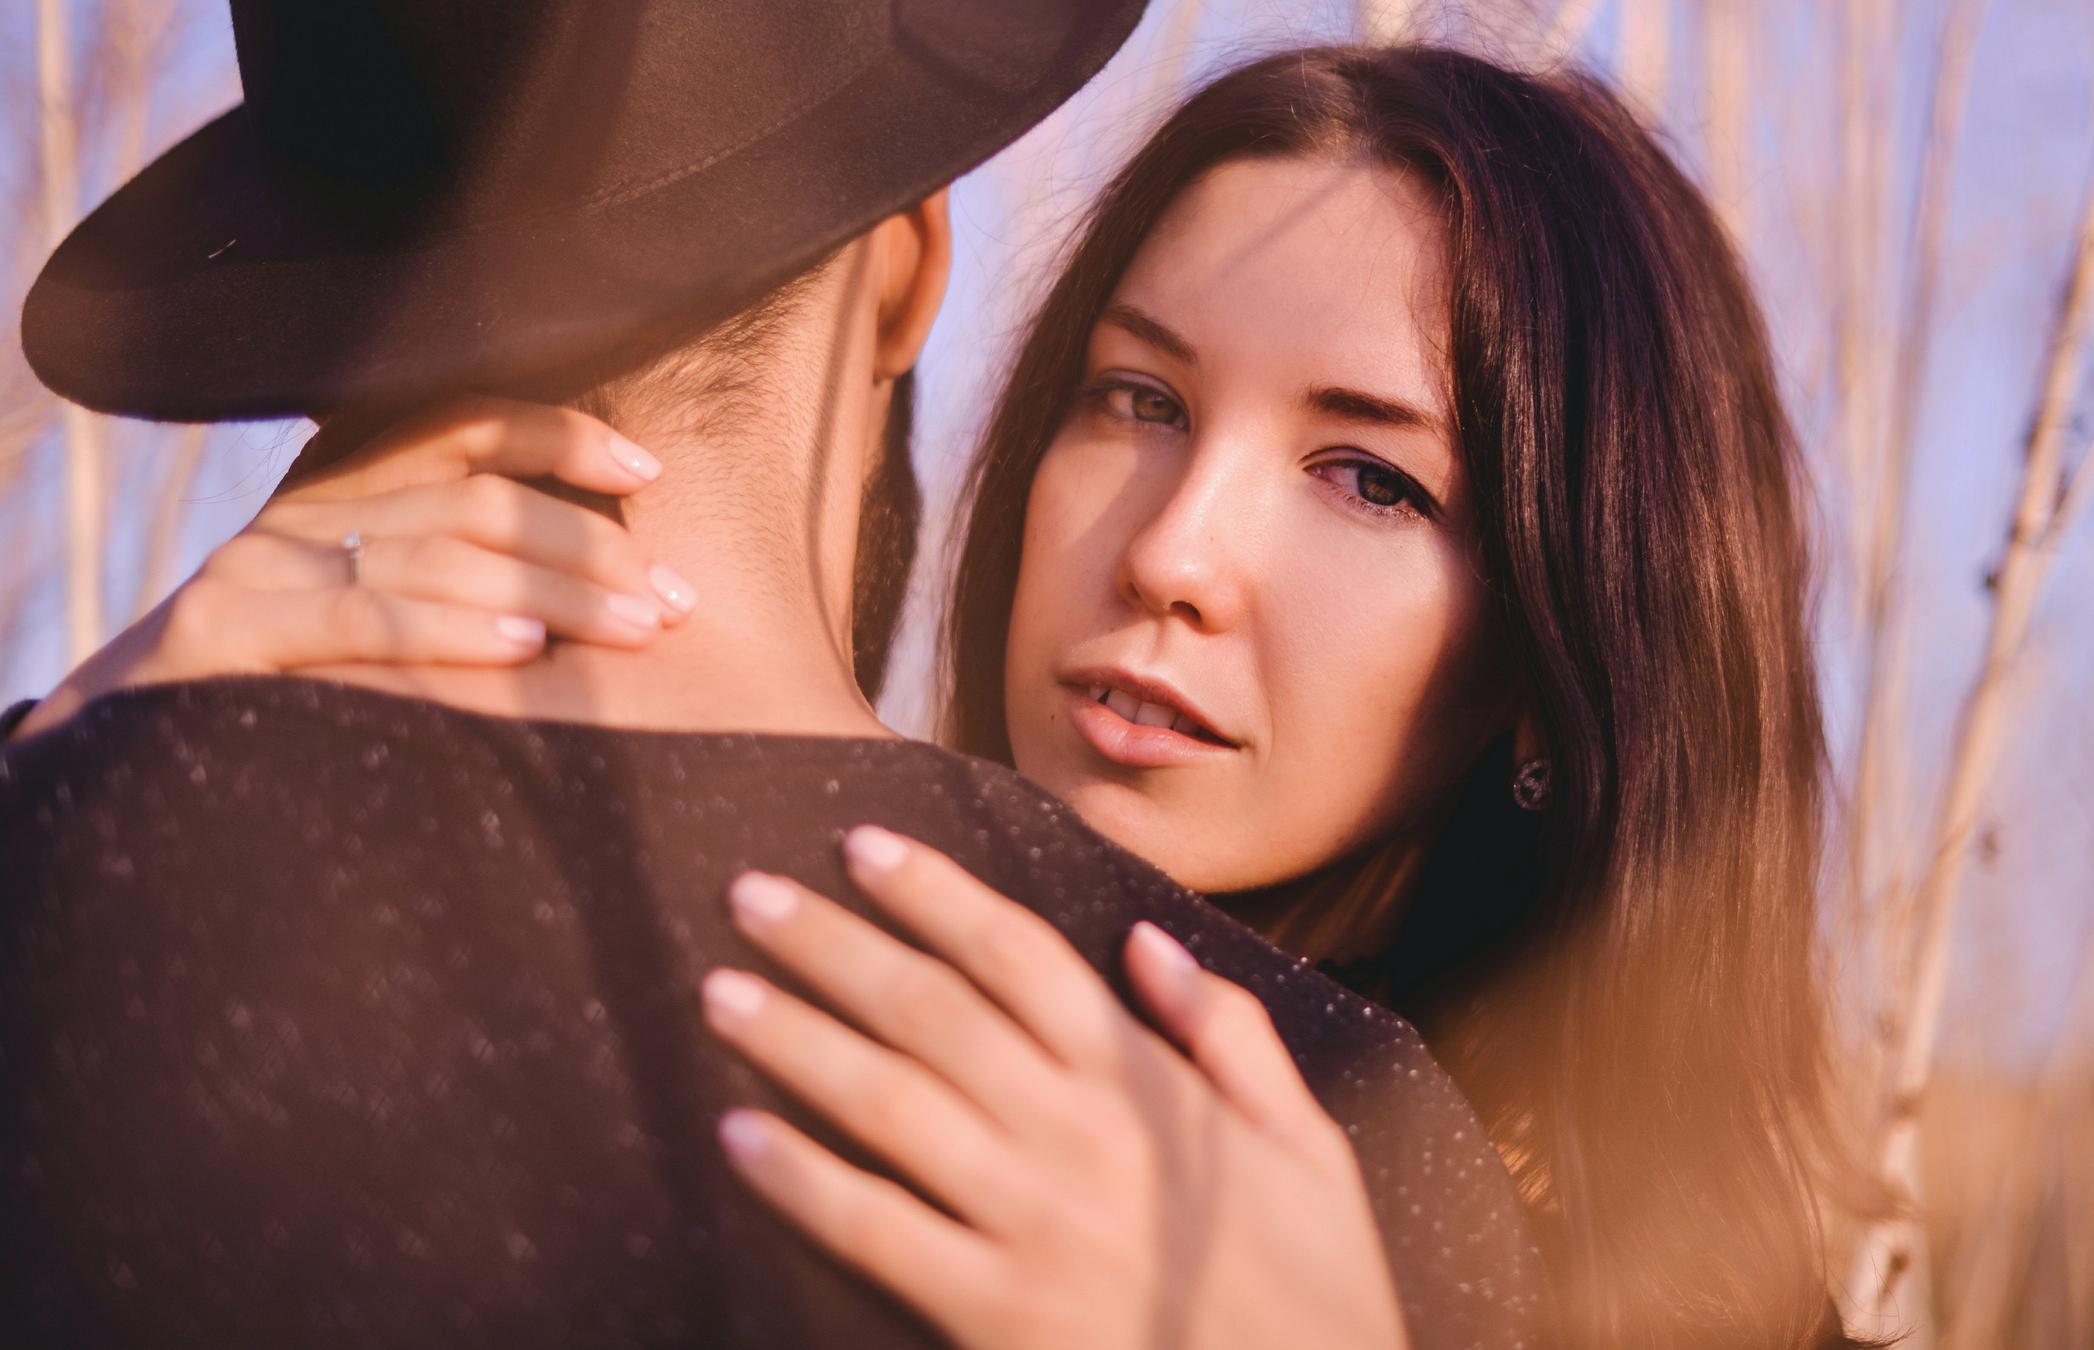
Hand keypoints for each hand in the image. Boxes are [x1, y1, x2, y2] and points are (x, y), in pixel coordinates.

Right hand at [17, 397, 693, 737]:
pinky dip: (455, 627)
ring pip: (442, 551)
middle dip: (593, 546)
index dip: (563, 438)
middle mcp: (304, 509)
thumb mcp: (375, 614)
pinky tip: (526, 648)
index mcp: (343, 485)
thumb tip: (613, 583)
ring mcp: (261, 563)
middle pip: (478, 498)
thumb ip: (455, 574)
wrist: (119, 757)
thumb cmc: (292, 691)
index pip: (466, 424)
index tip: (651, 472)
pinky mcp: (225, 630)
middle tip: (677, 600)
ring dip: (559, 590)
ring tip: (638, 628)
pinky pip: (367, 615)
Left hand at [704, 830, 1410, 1349]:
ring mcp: (1035, 1228)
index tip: (862, 845)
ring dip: (796, 1040)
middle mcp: (1084, 1139)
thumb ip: (1230, 1033)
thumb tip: (1146, 941)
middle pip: (933, 1010)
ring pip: (890, 1104)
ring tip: (721, 992)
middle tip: (750, 894)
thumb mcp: (1309, 1146)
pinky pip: (877, 1233)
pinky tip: (735, 1137)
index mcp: (1150, 1088)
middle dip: (833, 944)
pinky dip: (800, 1182)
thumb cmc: (1318, 1292)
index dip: (936, 892)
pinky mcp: (998, 1316)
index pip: (1021, 956)